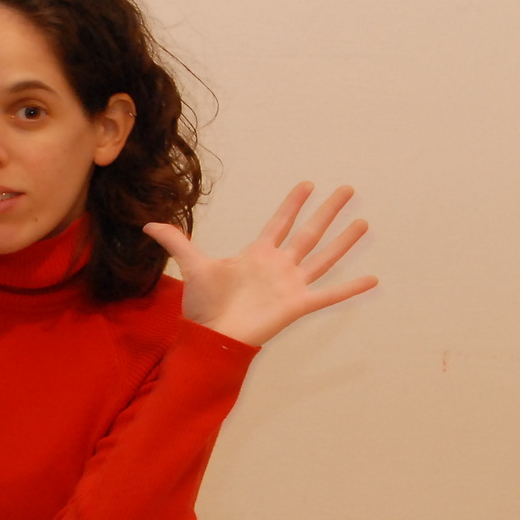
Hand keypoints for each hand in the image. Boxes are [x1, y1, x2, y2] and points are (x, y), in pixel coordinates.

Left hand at [144, 183, 375, 347]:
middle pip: (309, 232)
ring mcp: (290, 285)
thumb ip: (175, 242)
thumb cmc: (204, 305)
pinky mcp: (297, 305)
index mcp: (257, 254)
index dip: (293, 204)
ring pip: (323, 256)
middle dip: (328, 211)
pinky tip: (372, 279)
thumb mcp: (192, 265)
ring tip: (364, 222)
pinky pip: (329, 294)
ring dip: (344, 241)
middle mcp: (278, 266)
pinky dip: (351, 289)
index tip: (307, 184)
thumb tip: (147, 223)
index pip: (280, 222)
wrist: (212, 335)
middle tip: (347, 189)